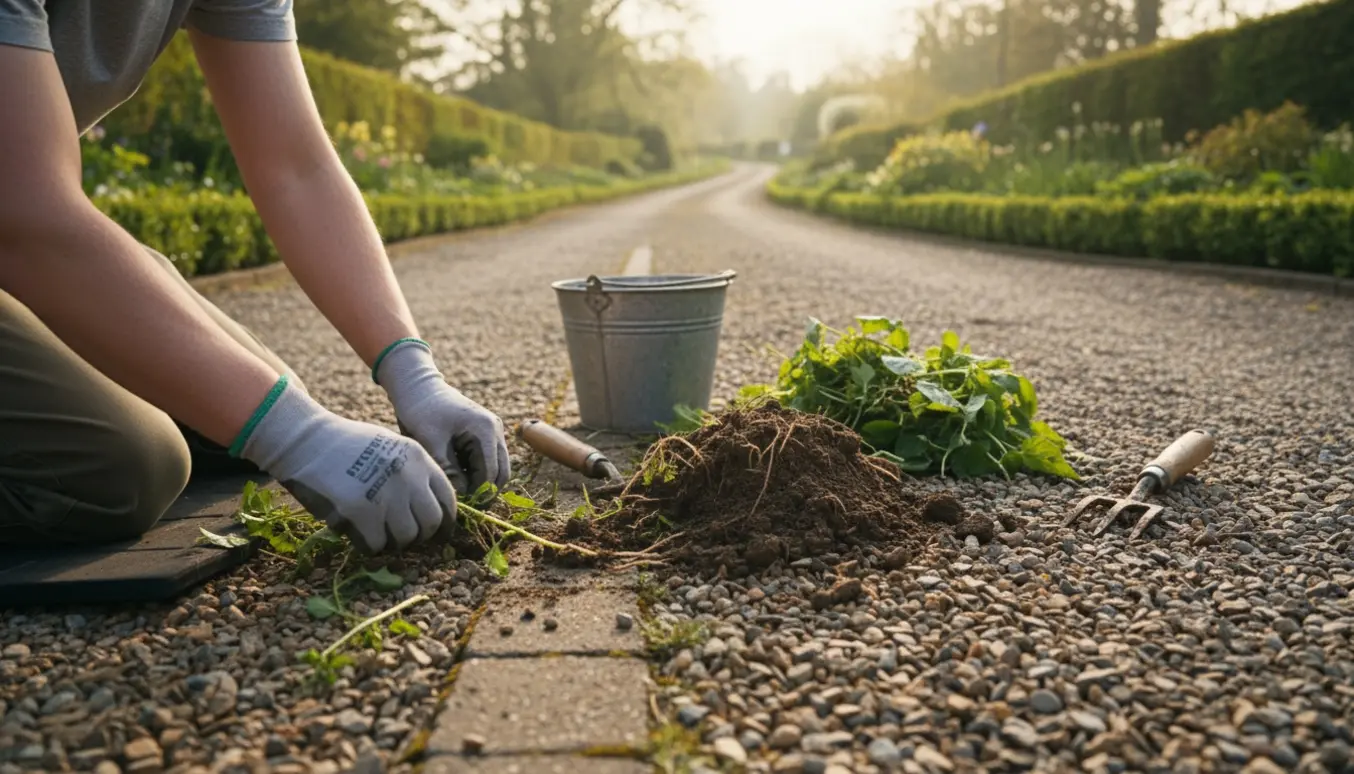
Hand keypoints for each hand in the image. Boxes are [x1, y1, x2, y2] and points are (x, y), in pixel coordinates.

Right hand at [238, 376, 456, 554]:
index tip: (438, 533)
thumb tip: (430, 511)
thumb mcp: (391, 447)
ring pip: (406, 538)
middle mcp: (407, 476)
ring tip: (374, 530)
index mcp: (418, 458)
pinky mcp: (360, 512)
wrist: (305, 440)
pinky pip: (376, 545)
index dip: (444, 521)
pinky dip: (367, 544)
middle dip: (420, 536)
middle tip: (402, 536)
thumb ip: (413, 474)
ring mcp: (385, 494)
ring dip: (392, 542)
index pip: (447, 499)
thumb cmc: (346, 445)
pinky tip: (355, 530)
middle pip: (431, 523)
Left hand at [375, 339, 510, 495]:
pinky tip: (456, 478)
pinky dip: (475, 473)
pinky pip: (487, 461)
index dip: (478, 495)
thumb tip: (463, 499)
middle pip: (500, 474)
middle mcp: (496, 431)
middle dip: (483, 492)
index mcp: (486, 431)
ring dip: (480, 484)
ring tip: (457, 493)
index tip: (459, 508)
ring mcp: (493, 432)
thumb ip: (449, 471)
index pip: (491, 474)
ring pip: (496, 469)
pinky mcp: (485, 434)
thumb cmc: (421, 411)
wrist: (417, 387)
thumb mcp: (431, 443)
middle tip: (461, 506)